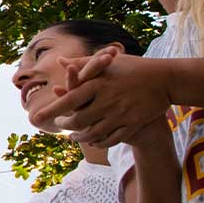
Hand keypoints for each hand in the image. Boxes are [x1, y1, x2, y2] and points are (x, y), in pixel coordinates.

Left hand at [31, 54, 170, 147]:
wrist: (166, 79)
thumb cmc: (133, 68)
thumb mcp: (108, 63)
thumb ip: (83, 64)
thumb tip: (60, 61)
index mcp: (99, 83)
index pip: (69, 99)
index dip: (52, 110)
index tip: (37, 117)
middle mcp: (108, 99)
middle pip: (78, 120)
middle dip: (65, 125)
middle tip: (59, 124)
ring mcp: (121, 113)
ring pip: (93, 133)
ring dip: (79, 136)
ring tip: (73, 135)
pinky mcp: (133, 123)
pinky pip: (110, 139)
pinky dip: (98, 141)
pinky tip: (91, 140)